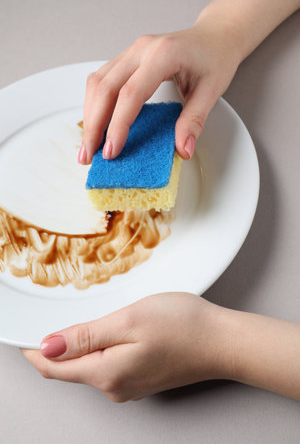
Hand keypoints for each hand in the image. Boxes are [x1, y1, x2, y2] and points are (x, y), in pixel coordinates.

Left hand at [21, 293, 234, 402]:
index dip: (34, 349)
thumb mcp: (128, 321)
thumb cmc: (182, 326)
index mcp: (106, 373)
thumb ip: (86, 337)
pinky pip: (108, 365)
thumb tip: (48, 347)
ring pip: (89, 366)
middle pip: (70, 369)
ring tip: (82, 320)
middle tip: (53, 315)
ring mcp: (129, 385)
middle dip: (56, 345)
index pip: (53, 367)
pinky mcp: (142, 378)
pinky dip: (99, 349)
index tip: (23, 331)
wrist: (223, 341)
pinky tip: (109, 332)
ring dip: (79, 346)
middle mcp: (114, 386)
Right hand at [78, 20, 241, 163]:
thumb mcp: (212, 91)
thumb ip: (194, 121)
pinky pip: (102, 80)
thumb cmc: (214, 58)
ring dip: (89, 115)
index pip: (130, 94)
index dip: (117, 126)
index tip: (111, 152)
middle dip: (93, 125)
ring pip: (97, 82)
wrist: (214, 36)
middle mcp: (141, 50)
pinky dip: (95, 104)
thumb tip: (183, 149)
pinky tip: (96, 123)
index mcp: (163, 55)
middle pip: (105, 88)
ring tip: (88, 145)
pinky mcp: (127, 59)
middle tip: (88, 155)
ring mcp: (131, 52)